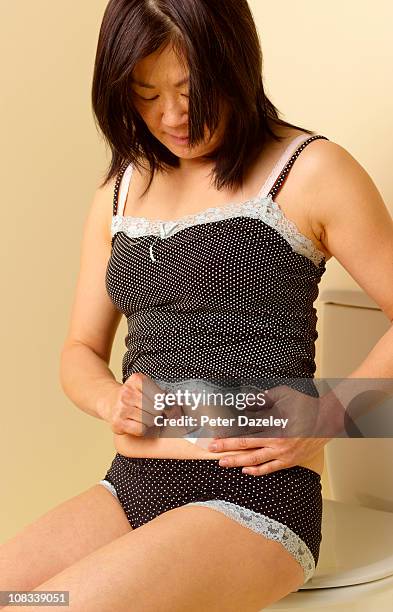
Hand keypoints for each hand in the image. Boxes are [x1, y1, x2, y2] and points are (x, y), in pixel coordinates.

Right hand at [101, 372, 182, 436]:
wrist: (111, 401)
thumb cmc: (135, 396)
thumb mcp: (148, 388)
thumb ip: (165, 396)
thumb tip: (179, 413)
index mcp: (137, 379)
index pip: (161, 397)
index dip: (168, 405)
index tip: (167, 408)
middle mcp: (127, 392)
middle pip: (157, 409)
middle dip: (159, 414)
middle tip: (153, 413)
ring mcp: (121, 407)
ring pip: (150, 420)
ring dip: (150, 422)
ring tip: (143, 416)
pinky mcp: (117, 422)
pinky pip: (141, 430)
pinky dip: (142, 429)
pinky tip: (136, 423)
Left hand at [206, 384, 341, 474]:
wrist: (327, 419)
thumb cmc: (305, 404)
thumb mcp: (283, 395)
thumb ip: (262, 399)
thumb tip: (244, 402)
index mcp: (275, 425)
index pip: (245, 431)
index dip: (229, 434)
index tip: (216, 435)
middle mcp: (277, 442)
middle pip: (246, 447)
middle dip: (227, 448)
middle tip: (212, 449)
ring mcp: (283, 453)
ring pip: (255, 460)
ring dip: (237, 461)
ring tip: (223, 462)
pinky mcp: (290, 461)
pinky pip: (270, 469)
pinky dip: (257, 471)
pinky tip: (245, 471)